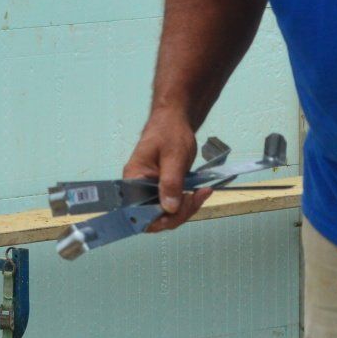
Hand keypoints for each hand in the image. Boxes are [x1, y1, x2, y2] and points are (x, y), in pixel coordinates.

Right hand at [123, 112, 213, 233]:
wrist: (175, 120)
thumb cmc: (170, 131)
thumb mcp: (174, 155)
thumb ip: (171, 182)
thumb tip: (169, 209)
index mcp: (133, 180)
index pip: (138, 212)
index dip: (157, 218)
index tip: (178, 210)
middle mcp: (138, 190)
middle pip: (154, 217)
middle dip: (178, 213)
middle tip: (197, 196)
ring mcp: (151, 191)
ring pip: (166, 213)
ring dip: (187, 208)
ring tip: (203, 192)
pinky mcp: (163, 190)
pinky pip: (173, 205)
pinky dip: (188, 202)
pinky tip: (201, 192)